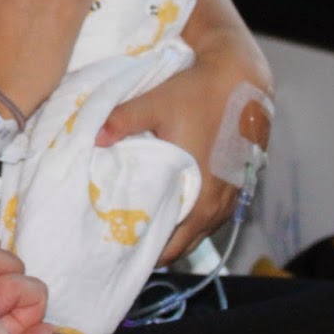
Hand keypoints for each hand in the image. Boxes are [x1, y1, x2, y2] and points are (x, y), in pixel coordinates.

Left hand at [96, 62, 265, 263]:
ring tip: (139, 229)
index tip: (115, 250)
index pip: (168, 247)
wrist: (240, 81)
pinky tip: (166, 209)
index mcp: (198, 197)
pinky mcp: (234, 189)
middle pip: (180, 247)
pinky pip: (207, 219)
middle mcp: (216, 207)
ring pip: (195, 234)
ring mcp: (228, 200)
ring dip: (171, 235)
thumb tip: (93, 138)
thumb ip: (121, 121)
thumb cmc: (198, 93)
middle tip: (121, 242)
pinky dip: (187, 221)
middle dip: (152, 248)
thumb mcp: (155, 104)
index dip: (141, 252)